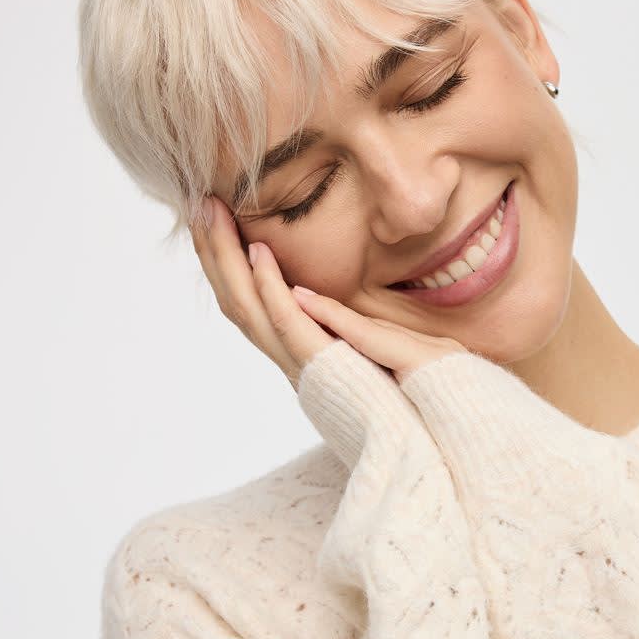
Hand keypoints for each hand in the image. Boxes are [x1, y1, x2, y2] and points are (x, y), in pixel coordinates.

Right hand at [189, 195, 467, 390]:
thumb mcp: (386, 347)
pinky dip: (270, 288)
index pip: (252, 305)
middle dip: (213, 253)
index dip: (227, 265)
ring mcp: (304, 370)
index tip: (215, 219)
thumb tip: (337, 299)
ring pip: (248, 311)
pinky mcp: (325, 372)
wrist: (441, 434)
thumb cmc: (423, 397)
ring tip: (212, 213)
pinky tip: (258, 252)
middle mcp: (294, 364)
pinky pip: (288, 326)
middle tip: (196, 204)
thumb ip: (356, 325)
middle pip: (237, 303)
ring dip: (226, 260)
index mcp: (304, 356)